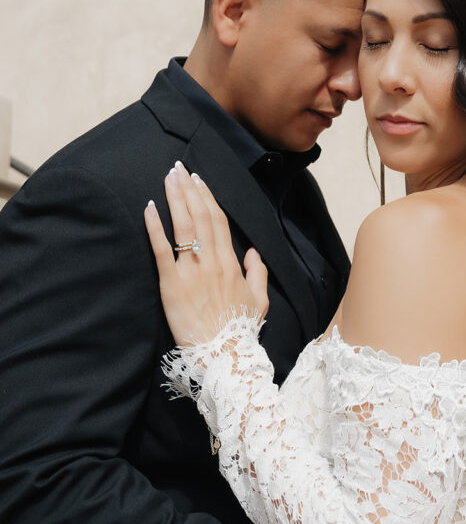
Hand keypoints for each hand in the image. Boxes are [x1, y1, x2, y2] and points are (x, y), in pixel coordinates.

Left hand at [144, 161, 268, 345]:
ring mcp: (191, 271)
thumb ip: (258, 273)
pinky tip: (148, 207)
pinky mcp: (171, 285)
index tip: (199, 180)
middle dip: (189, 189)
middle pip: (200, 216)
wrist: (225, 356)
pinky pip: (162, 250)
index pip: (218, 222)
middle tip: (179, 167)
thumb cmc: (240, 331)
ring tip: (168, 177)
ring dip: (175, 198)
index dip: (207, 198)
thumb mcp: (259, 302)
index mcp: (231, 264)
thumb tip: (254, 253)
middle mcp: (212, 261)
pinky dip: (155, 227)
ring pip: (183, 226)